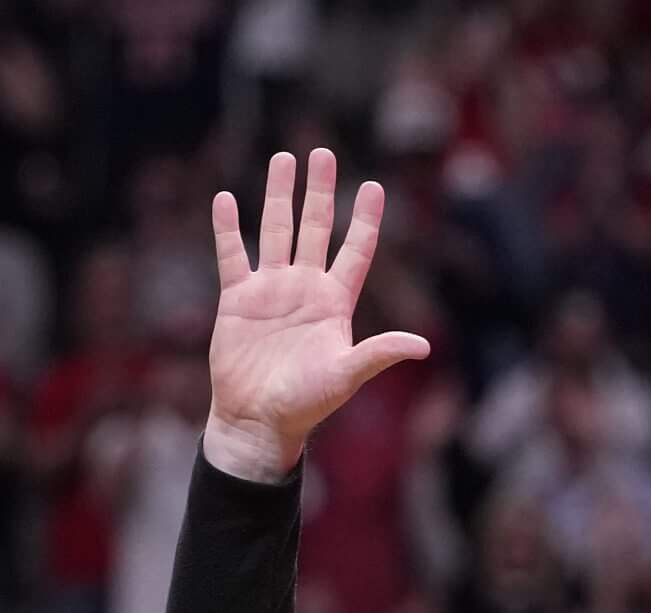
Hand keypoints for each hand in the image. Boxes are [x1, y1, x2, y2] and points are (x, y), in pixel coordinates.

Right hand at [202, 150, 431, 481]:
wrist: (258, 422)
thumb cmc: (306, 405)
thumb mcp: (346, 376)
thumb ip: (379, 354)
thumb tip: (423, 346)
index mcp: (335, 303)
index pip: (355, 251)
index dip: (364, 220)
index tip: (374, 186)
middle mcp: (305, 288)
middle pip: (315, 228)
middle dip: (320, 191)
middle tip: (323, 152)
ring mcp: (271, 290)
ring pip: (276, 231)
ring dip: (279, 195)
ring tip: (284, 158)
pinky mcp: (237, 299)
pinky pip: (232, 255)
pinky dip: (228, 228)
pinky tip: (227, 200)